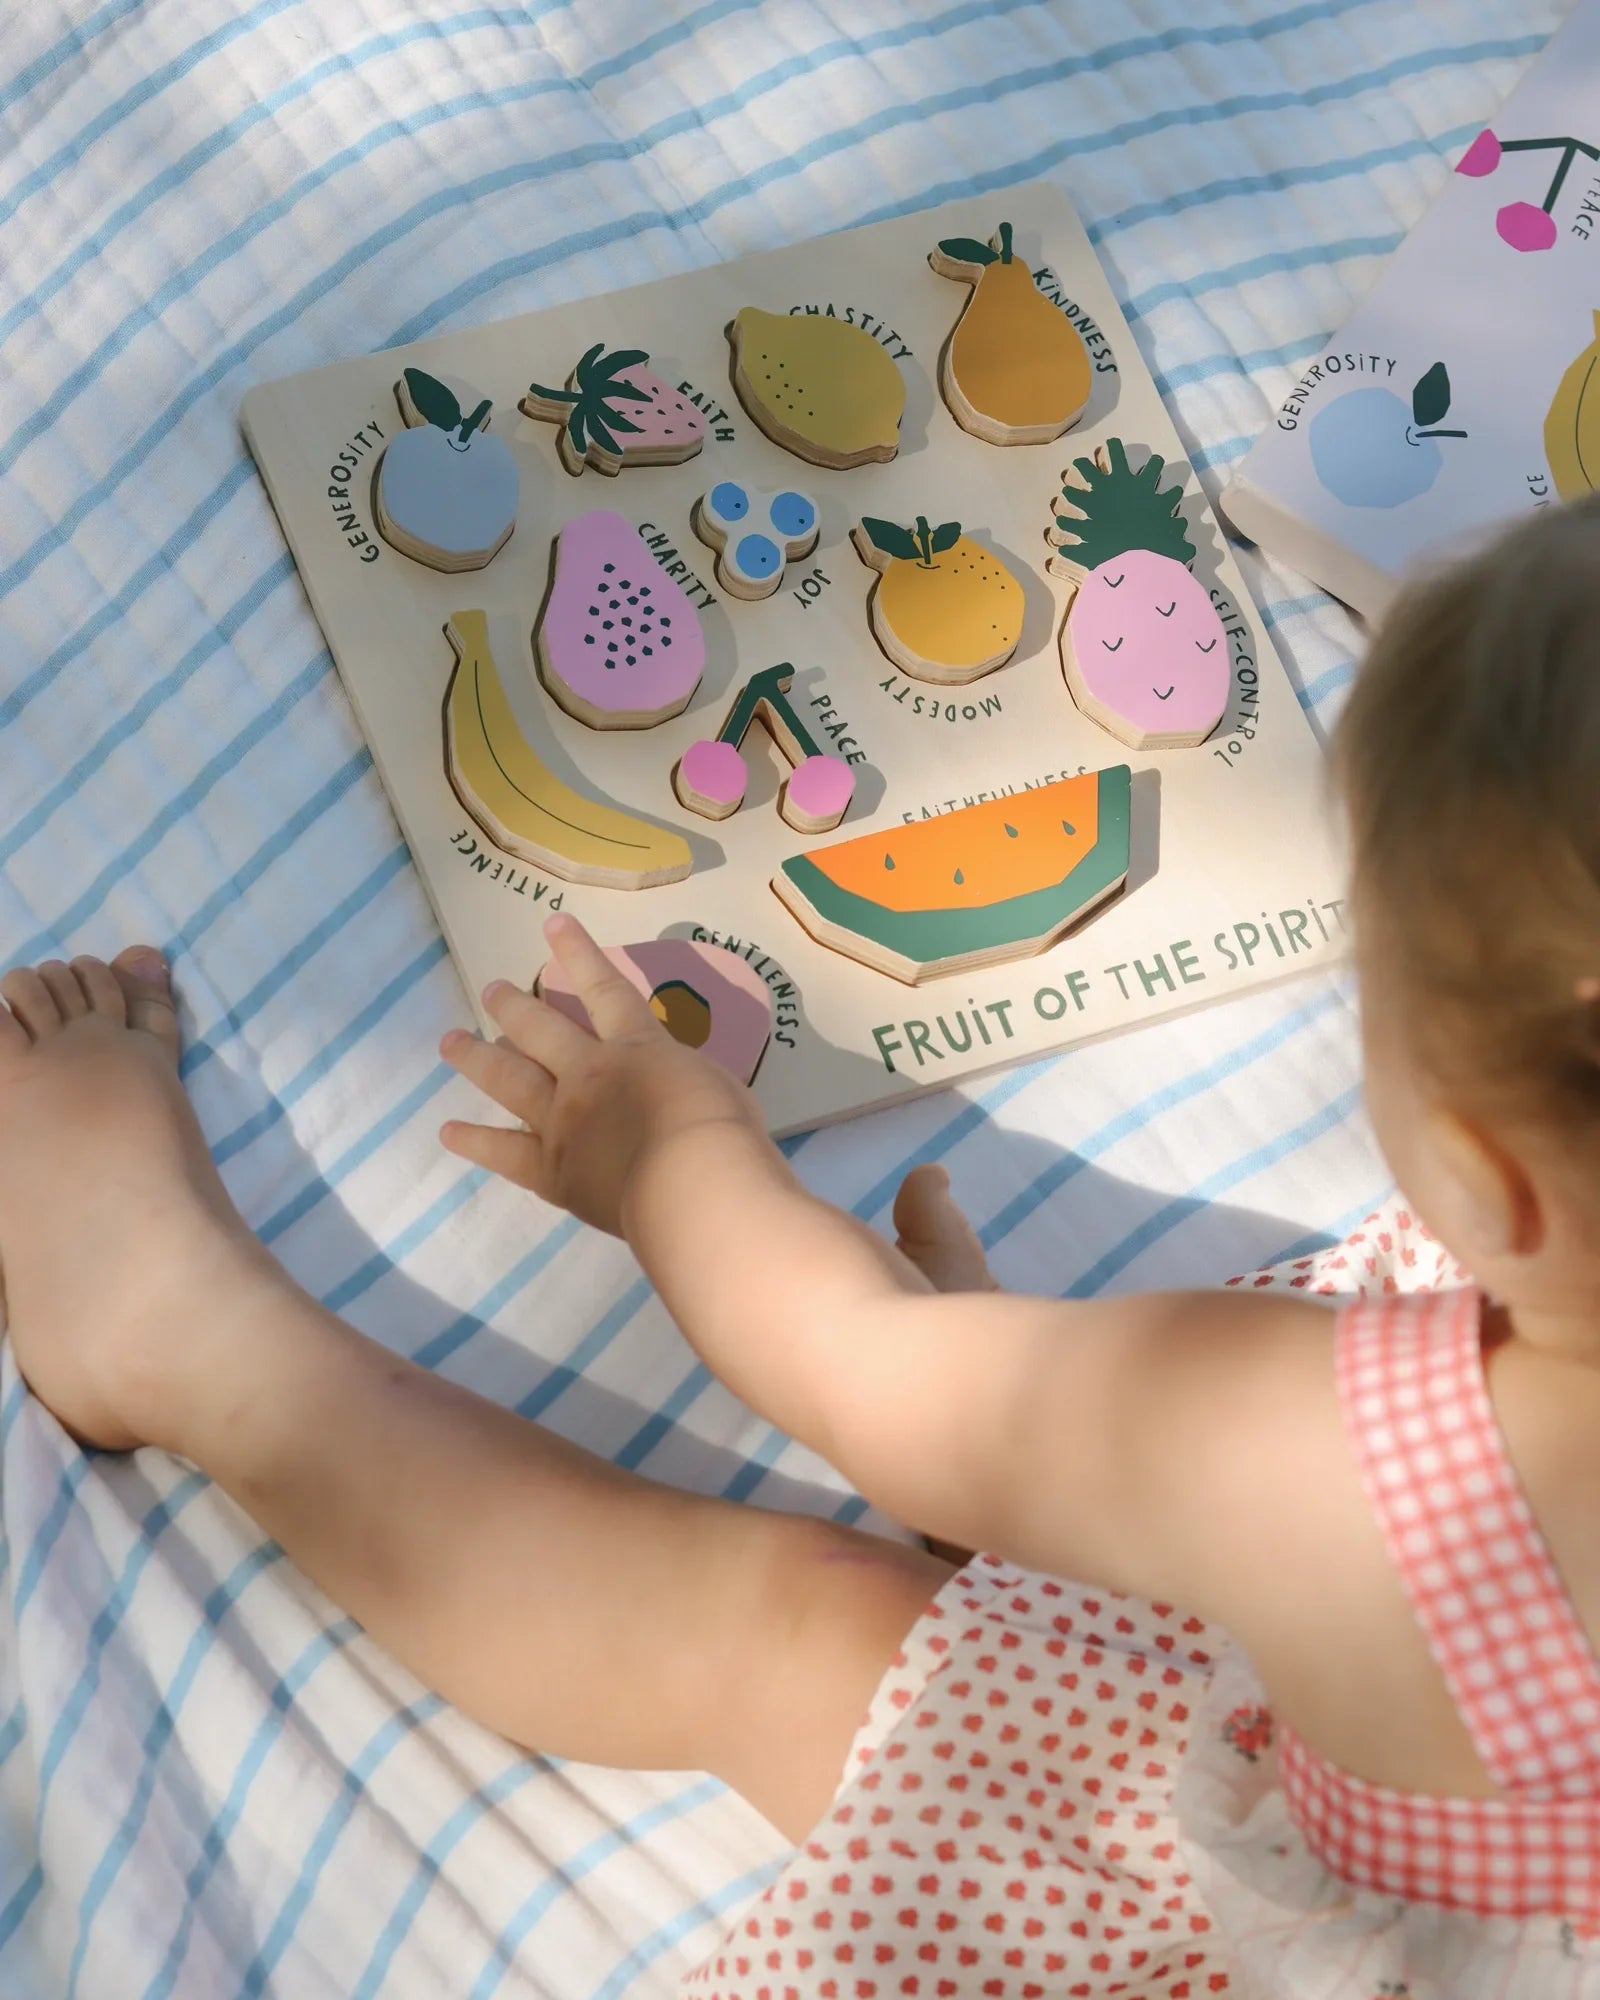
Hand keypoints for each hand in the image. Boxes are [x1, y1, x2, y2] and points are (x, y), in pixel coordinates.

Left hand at [438, 915, 763, 1235]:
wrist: (691, 1185)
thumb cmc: (721, 1132)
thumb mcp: (717, 1085)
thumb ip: (682, 1078)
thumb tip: (671, 1088)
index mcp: (636, 1049)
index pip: (606, 989)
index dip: (579, 954)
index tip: (553, 924)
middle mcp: (588, 1075)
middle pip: (540, 1030)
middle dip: (514, 1007)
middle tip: (491, 990)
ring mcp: (562, 1122)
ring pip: (508, 1080)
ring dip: (476, 1057)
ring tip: (450, 1040)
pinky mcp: (550, 1170)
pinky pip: (504, 1152)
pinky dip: (474, 1141)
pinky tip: (448, 1131)